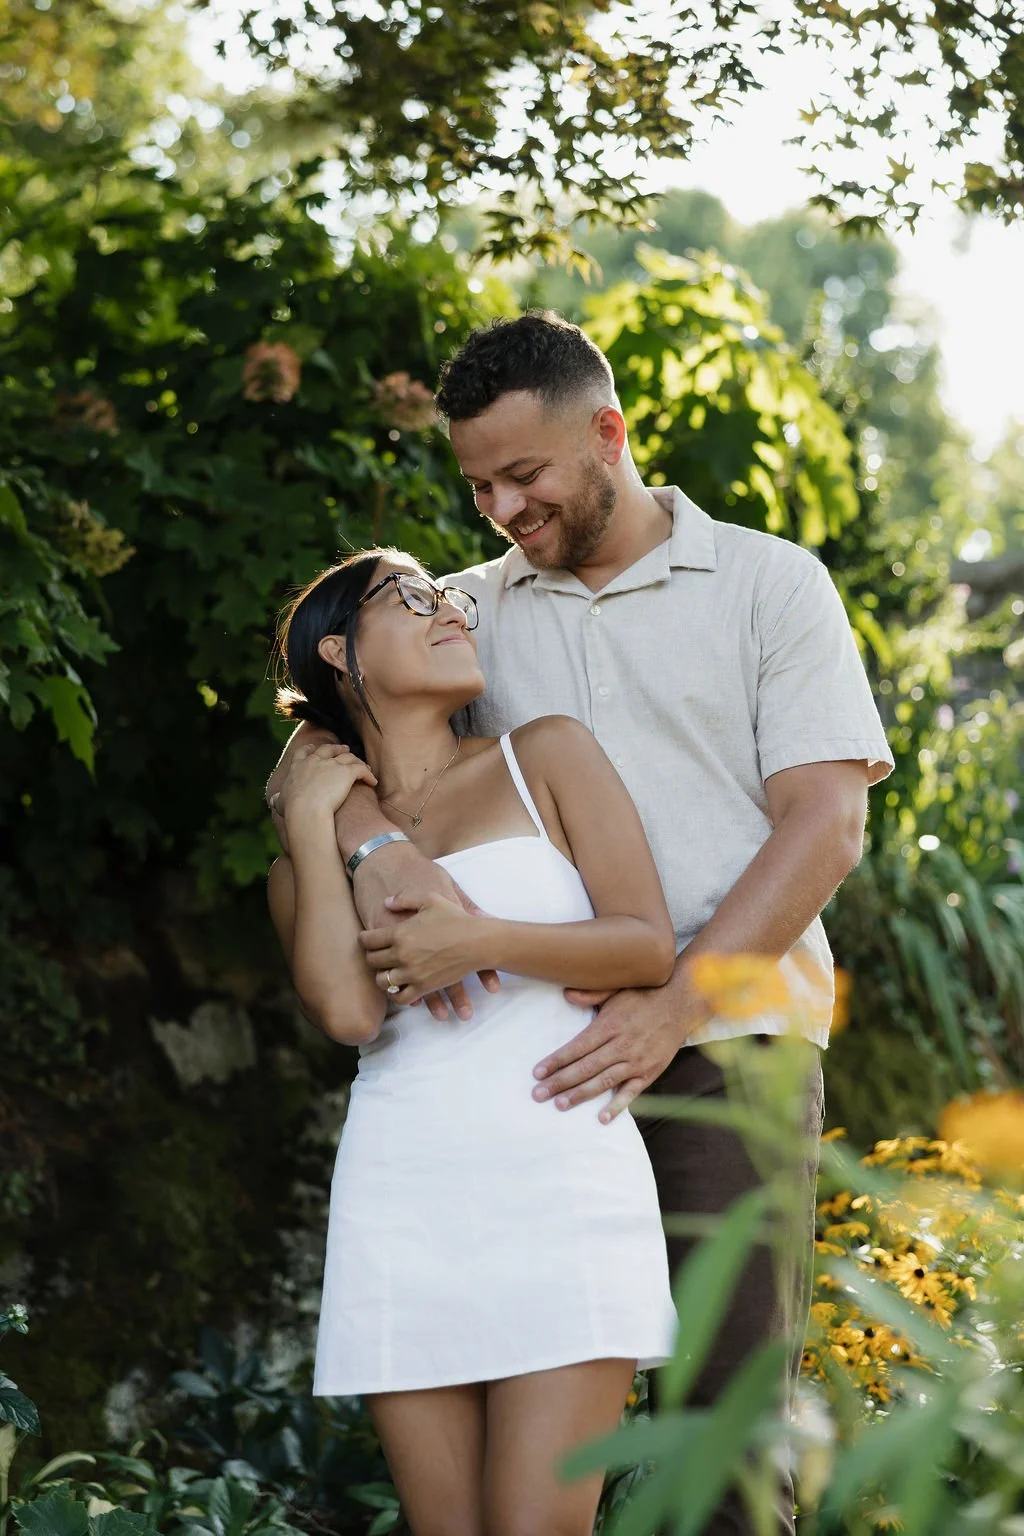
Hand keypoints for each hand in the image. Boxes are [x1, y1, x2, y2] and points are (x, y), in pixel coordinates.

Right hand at [282, 742, 376, 826]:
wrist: (306, 810)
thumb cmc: (293, 809)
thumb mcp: (280, 802)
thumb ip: (278, 799)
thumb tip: (274, 799)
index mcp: (299, 767)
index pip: (304, 753)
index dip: (310, 750)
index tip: (313, 749)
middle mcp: (315, 761)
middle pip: (328, 749)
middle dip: (337, 748)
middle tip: (344, 749)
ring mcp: (332, 765)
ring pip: (348, 757)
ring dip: (356, 761)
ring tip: (363, 766)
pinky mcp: (347, 772)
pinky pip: (361, 769)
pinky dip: (368, 775)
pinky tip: (372, 782)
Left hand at [351, 843, 500, 1021]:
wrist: (478, 942)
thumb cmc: (455, 918)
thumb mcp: (430, 899)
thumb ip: (405, 898)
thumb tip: (386, 902)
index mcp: (400, 933)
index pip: (368, 941)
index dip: (364, 940)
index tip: (366, 940)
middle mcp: (402, 954)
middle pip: (372, 961)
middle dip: (372, 957)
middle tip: (376, 955)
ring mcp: (412, 973)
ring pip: (382, 982)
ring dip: (382, 976)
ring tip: (387, 971)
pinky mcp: (424, 987)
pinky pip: (400, 998)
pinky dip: (396, 994)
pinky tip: (399, 986)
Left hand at [532, 975, 707, 1122]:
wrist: (681, 1003)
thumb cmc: (643, 995)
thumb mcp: (616, 989)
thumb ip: (591, 994)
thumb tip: (566, 994)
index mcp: (610, 1025)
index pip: (577, 1047)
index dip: (556, 1061)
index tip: (537, 1072)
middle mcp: (621, 1045)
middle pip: (585, 1068)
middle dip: (560, 1082)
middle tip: (538, 1095)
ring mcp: (636, 1061)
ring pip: (603, 1082)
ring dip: (580, 1095)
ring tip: (559, 1105)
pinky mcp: (650, 1072)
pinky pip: (631, 1092)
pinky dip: (617, 1106)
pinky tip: (602, 1118)